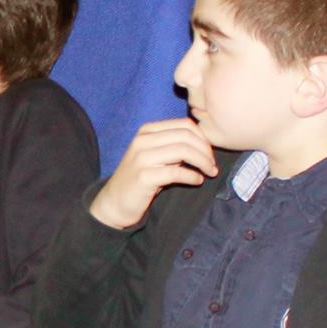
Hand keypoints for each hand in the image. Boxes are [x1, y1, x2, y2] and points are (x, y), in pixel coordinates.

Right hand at [88, 117, 217, 229]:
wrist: (114, 203)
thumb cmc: (140, 179)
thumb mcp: (155, 156)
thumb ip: (173, 146)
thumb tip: (204, 143)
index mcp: (147, 131)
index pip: (185, 124)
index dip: (203, 138)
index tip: (209, 153)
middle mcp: (143, 141)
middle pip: (186, 136)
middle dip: (206, 151)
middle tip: (212, 165)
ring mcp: (141, 158)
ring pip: (184, 151)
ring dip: (203, 162)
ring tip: (209, 173)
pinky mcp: (144, 177)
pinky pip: (177, 173)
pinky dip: (192, 176)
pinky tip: (197, 181)